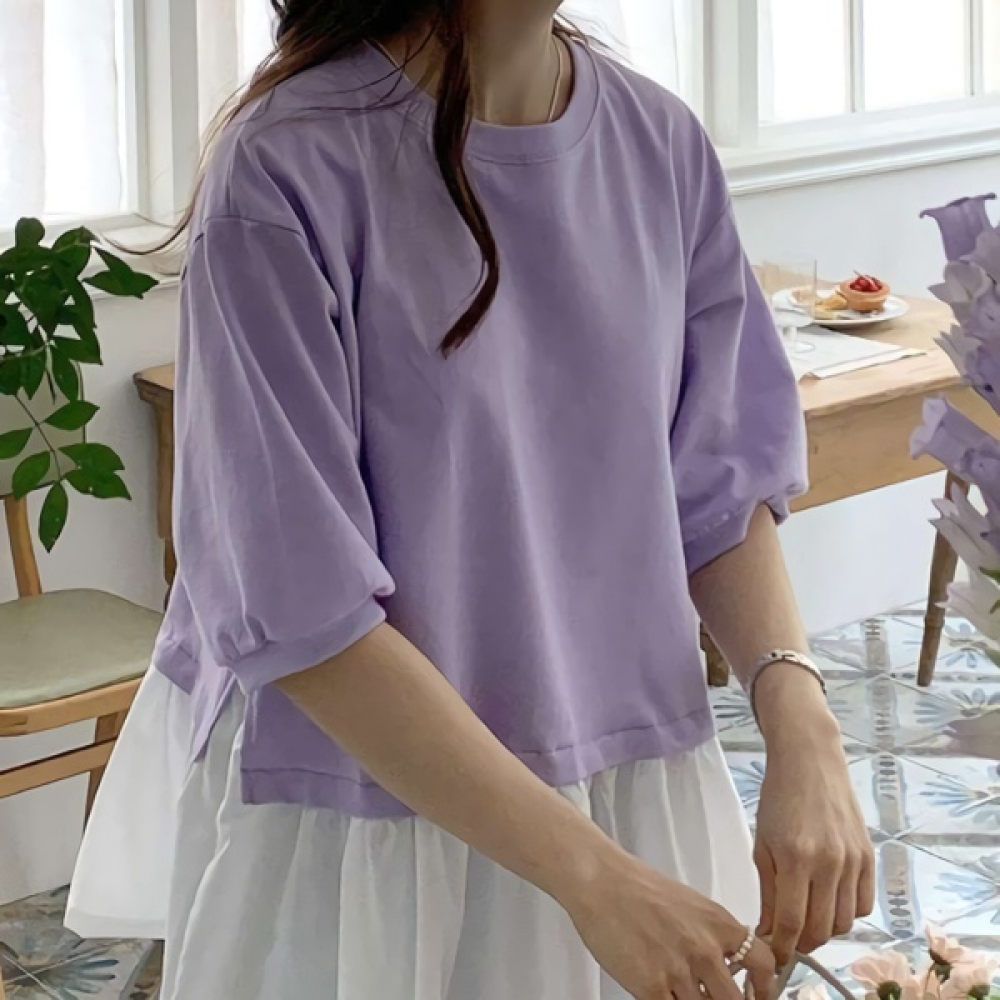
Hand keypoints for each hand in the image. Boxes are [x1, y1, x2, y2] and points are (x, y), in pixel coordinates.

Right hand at [560, 849, 775, 999]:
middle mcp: (704, 949)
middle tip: (715, 997)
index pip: (764, 964)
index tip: (760, 994)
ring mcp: (679, 970)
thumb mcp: (690, 904)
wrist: (601, 881)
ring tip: (683, 992)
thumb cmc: (637, 887)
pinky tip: (665, 995)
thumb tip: (725, 962)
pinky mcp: (652, 987)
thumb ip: (712, 933)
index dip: (766, 987)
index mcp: (718, 924)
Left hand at [754, 667, 874, 966]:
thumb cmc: (778, 798)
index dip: (782, 946)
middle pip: (821, 929)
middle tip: (787, 940)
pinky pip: (864, 904)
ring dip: (825, 931)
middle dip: (802, 943)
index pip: (791, 922)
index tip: (773, 954)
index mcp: (794, 857)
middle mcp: (828, 862)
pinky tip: (829, 903)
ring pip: (845, 922)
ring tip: (806, 922)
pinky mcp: (869, 856)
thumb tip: (767, 931)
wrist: (810, 760)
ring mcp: (852, 860)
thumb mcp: (762, 843)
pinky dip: (847, 914)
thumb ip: (767, 890)